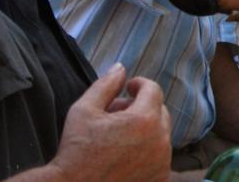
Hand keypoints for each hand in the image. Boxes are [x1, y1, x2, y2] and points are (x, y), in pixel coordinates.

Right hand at [49, 64, 171, 180]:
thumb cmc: (76, 151)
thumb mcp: (84, 110)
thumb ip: (106, 85)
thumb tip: (121, 67)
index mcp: (144, 120)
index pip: (153, 89)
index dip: (139, 84)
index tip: (128, 87)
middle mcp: (160, 141)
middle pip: (159, 111)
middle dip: (140, 107)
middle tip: (116, 114)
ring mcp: (163, 162)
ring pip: (160, 133)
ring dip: (144, 129)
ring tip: (117, 136)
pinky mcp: (160, 178)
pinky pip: (160, 155)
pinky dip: (148, 150)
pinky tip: (125, 154)